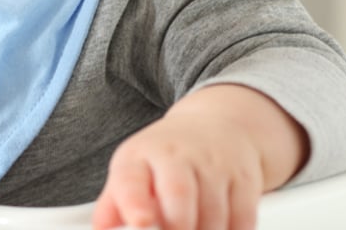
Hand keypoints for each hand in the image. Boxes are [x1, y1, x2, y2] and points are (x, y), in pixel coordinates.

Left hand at [92, 85, 307, 229]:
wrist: (216, 127)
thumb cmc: (165, 157)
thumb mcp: (132, 171)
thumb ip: (114, 205)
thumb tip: (101, 229)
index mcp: (139, 157)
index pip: (131, 178)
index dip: (134, 204)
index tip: (141, 223)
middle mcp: (176, 156)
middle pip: (178, 195)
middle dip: (177, 227)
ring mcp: (213, 165)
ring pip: (213, 215)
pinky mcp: (244, 179)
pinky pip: (242, 220)